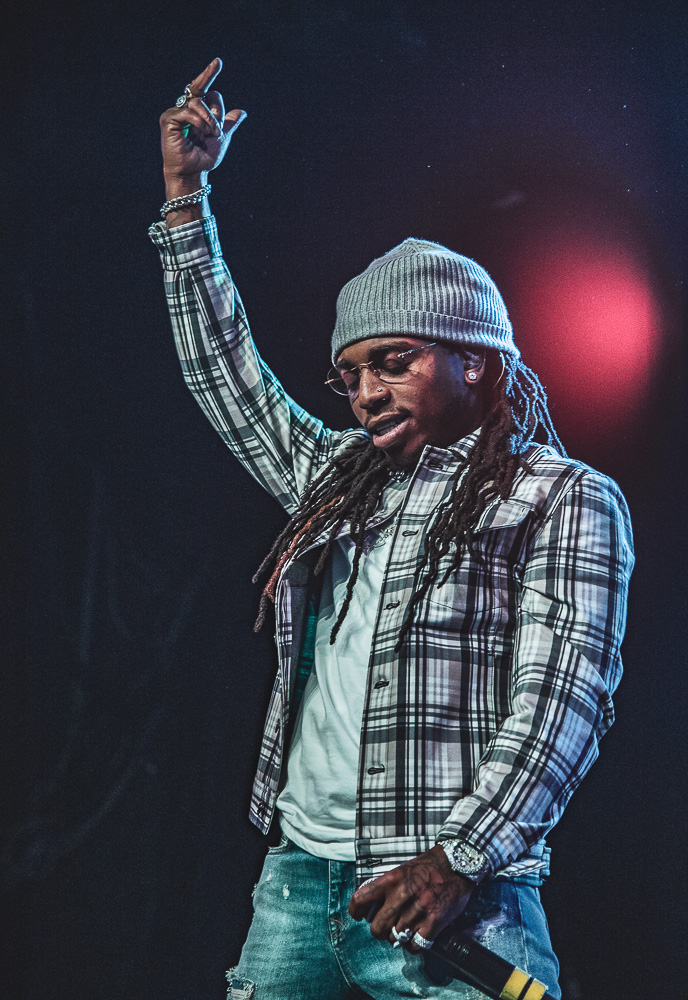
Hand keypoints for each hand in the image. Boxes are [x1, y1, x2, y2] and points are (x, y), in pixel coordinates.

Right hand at [159, 57, 245, 192]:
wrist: (193, 172)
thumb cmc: (204, 157)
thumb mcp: (222, 138)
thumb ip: (229, 124)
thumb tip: (242, 112)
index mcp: (197, 110)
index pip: (203, 89)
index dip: (209, 75)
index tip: (218, 62)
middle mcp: (185, 108)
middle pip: (203, 92)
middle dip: (215, 111)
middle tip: (216, 130)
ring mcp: (175, 112)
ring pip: (198, 103)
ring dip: (210, 120)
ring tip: (211, 134)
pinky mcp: (168, 119)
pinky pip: (189, 112)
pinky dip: (200, 123)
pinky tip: (200, 133)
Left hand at [348, 845, 474, 953]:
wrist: (456, 864)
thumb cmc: (427, 868)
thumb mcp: (402, 871)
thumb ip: (387, 888)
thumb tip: (373, 909)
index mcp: (391, 880)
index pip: (361, 898)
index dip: (355, 911)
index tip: (359, 916)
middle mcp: (402, 895)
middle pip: (377, 928)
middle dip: (379, 932)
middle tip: (386, 928)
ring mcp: (418, 910)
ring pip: (395, 938)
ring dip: (398, 938)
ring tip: (404, 930)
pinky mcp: (434, 922)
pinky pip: (415, 946)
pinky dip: (412, 946)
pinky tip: (416, 937)